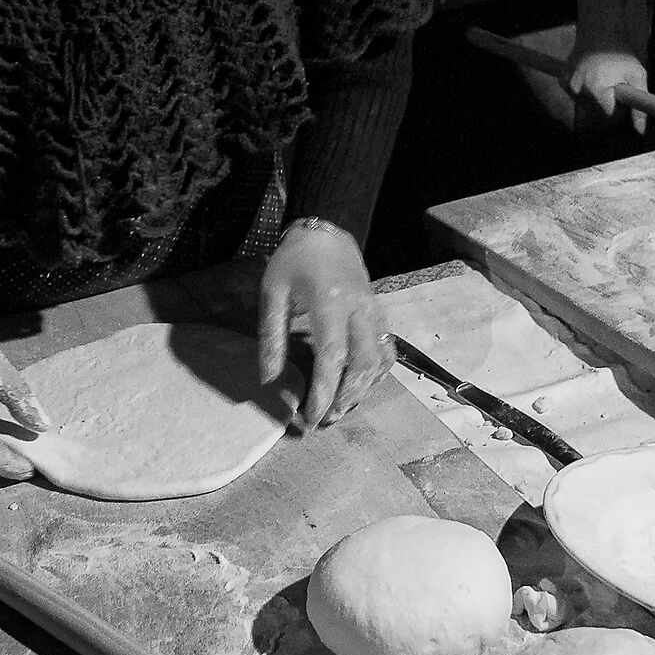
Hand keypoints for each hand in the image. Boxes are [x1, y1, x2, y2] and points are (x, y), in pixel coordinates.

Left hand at [257, 222, 388, 430]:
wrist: (326, 235)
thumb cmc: (294, 262)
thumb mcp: (273, 293)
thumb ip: (272, 337)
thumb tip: (268, 380)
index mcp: (331, 301)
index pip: (333, 356)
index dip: (323, 391)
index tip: (309, 417)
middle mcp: (360, 309)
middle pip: (363, 364)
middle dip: (346, 398)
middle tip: (325, 419)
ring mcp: (375, 312)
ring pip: (379, 360)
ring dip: (362, 390)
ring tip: (340, 408)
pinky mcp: (380, 315)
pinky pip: (386, 351)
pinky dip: (376, 374)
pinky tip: (359, 387)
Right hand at [565, 40, 648, 132]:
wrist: (600, 32)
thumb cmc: (621, 54)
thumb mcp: (637, 77)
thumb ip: (639, 106)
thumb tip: (640, 132)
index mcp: (596, 90)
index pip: (608, 117)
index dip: (618, 110)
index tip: (623, 97)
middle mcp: (578, 90)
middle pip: (596, 114)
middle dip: (608, 106)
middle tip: (616, 88)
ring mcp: (567, 86)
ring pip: (586, 107)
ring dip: (597, 101)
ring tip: (605, 80)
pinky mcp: (562, 82)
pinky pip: (578, 97)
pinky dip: (586, 94)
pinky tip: (593, 79)